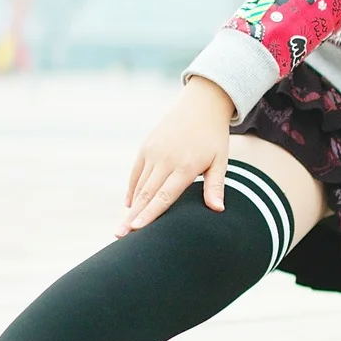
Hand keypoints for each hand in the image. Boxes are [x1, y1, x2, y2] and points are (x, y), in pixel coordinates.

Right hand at [120, 76, 234, 236]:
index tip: (137, 229)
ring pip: (139, 185)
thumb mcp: (220, 160)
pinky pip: (136, 173)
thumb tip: (218, 210)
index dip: (150, 214)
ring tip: (122, 228)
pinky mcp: (146, 146)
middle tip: (119, 236)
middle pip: (146, 194)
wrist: (201, 104)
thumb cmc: (213, 137)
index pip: (164, 196)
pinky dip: (132, 190)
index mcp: (185, 166)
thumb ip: (215, 185)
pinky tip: (129, 206)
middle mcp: (165, 159)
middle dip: (132, 217)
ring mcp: (153, 152)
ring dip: (131, 207)